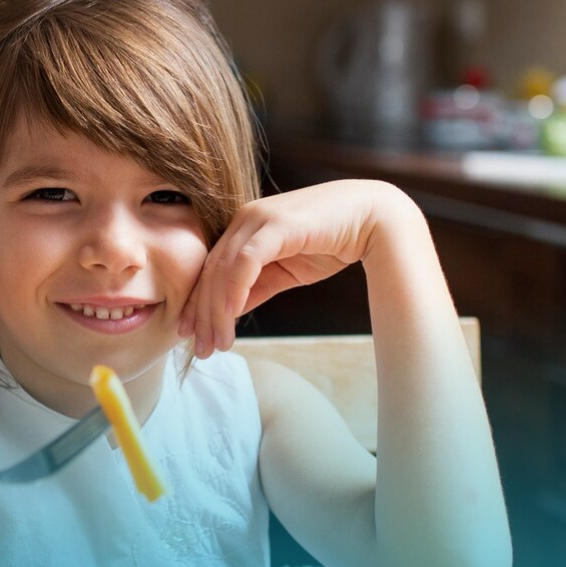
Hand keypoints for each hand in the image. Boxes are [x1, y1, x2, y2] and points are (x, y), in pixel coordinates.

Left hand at [179, 180, 410, 355]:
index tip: (191, 335)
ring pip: (224, 270)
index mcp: (244, 228)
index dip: (198, 304)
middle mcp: (245, 219)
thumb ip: (256, 288)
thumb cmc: (332, 242)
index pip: (211, 270)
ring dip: (217, 311)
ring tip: (218, 342)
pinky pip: (245, 262)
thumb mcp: (285, 272)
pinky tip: (232, 317)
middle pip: (211, 272)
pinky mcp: (276, 224)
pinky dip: (235, 290)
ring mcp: (258, 218)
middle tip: (200, 348)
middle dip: (202, 314)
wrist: (373, 219)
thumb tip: (229, 313)